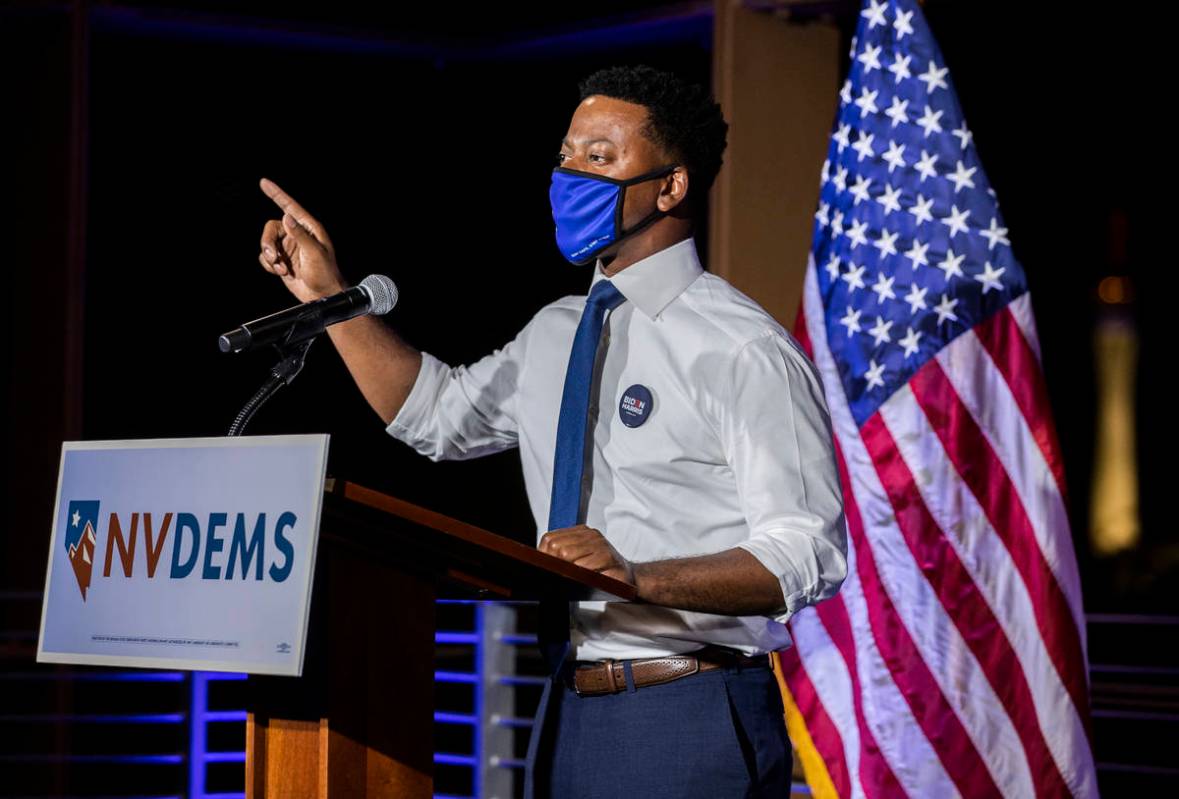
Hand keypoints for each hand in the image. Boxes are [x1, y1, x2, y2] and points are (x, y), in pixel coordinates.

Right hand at [258, 177, 345, 302]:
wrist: (323, 295)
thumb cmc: (325, 273)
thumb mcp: (314, 253)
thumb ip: (300, 235)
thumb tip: (286, 217)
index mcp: (308, 228)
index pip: (289, 207)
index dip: (276, 194)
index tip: (264, 182)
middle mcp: (297, 235)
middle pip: (271, 228)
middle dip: (267, 243)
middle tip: (274, 257)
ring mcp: (288, 248)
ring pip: (266, 244)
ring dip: (269, 257)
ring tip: (281, 268)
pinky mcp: (282, 260)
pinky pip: (266, 258)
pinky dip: (270, 265)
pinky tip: (282, 272)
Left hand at [538, 525, 634, 584]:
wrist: (627, 575)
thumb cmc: (601, 569)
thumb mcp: (581, 557)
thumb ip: (562, 555)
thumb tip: (540, 563)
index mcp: (581, 532)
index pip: (550, 539)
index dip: (544, 556)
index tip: (545, 568)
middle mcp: (591, 535)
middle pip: (558, 548)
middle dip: (554, 564)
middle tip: (556, 576)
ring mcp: (601, 545)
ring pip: (569, 556)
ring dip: (566, 571)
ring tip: (569, 578)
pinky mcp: (609, 558)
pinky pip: (586, 567)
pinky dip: (580, 575)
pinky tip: (582, 580)